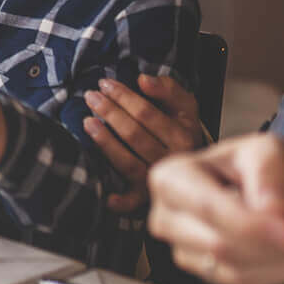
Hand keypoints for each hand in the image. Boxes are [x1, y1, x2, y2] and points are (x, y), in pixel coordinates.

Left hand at [85, 74, 206, 212]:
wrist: (196, 164)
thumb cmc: (180, 127)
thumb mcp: (183, 104)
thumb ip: (167, 88)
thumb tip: (143, 81)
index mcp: (183, 135)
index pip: (147, 113)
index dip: (123, 96)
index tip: (104, 83)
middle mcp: (172, 158)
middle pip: (134, 135)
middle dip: (110, 112)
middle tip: (90, 96)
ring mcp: (157, 178)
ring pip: (128, 162)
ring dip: (105, 143)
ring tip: (87, 122)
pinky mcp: (145, 196)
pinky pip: (132, 201)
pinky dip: (120, 202)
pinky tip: (107, 197)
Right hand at [148, 132, 283, 283]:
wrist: (274, 189)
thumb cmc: (263, 167)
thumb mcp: (270, 150)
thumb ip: (271, 171)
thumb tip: (271, 207)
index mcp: (172, 178)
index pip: (208, 208)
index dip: (251, 225)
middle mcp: (167, 218)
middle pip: (220, 245)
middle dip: (274, 244)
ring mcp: (183, 251)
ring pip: (236, 270)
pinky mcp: (207, 275)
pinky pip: (247, 283)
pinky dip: (281, 270)